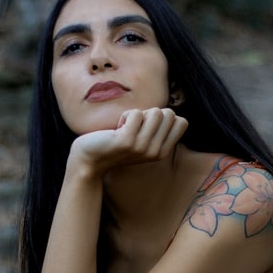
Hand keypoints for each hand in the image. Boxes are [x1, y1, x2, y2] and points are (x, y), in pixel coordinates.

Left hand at [69, 108, 187, 176]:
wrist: (90, 160)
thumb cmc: (115, 144)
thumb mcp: (143, 141)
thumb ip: (158, 130)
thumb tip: (171, 114)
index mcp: (162, 152)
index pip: (182, 122)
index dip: (164, 117)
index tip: (146, 127)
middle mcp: (155, 152)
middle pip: (169, 114)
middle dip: (151, 113)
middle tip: (134, 127)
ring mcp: (142, 147)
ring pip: (155, 111)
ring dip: (137, 114)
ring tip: (125, 128)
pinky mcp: (127, 141)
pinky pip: (136, 113)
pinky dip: (125, 115)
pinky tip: (117, 130)